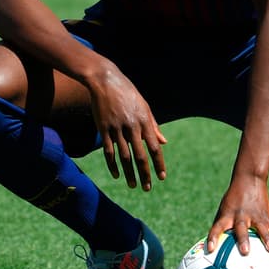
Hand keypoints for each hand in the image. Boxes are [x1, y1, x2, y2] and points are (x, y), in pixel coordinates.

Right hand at [88, 69, 166, 190]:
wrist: (105, 80)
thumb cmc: (127, 93)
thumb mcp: (144, 106)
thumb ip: (154, 126)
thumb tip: (164, 143)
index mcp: (144, 121)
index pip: (154, 147)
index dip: (158, 164)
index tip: (161, 177)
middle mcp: (131, 126)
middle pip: (140, 156)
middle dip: (145, 174)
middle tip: (147, 188)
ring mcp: (116, 128)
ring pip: (124, 156)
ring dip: (129, 173)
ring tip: (133, 185)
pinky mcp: (104, 128)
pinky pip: (109, 151)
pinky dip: (113, 165)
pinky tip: (117, 175)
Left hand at [206, 174, 268, 257]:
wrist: (248, 179)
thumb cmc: (232, 201)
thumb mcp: (223, 211)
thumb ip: (220, 230)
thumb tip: (210, 252)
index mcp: (227, 215)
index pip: (217, 227)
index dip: (213, 238)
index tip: (209, 249)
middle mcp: (241, 216)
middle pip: (241, 229)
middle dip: (243, 240)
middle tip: (245, 252)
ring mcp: (255, 217)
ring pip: (262, 229)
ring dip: (266, 239)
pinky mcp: (267, 217)